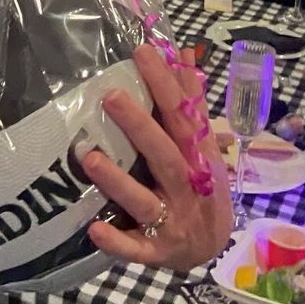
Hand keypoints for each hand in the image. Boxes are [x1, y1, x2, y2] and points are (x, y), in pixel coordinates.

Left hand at [79, 44, 231, 271]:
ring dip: (118, 181)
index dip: (165, 86)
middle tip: (111, 96)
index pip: (183, 117)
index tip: (142, 52)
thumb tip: (186, 53)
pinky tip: (95, 230)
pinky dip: (117, 242)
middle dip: (140, 127)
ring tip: (91, 157)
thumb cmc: (201, 186)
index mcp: (197, 158)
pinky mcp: (156, 251)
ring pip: (144, 200)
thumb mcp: (203, 146)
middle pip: (164, 155)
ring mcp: (171, 221)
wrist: (213, 249)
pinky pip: (136, 249)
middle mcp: (187, 187)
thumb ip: (192, 102)